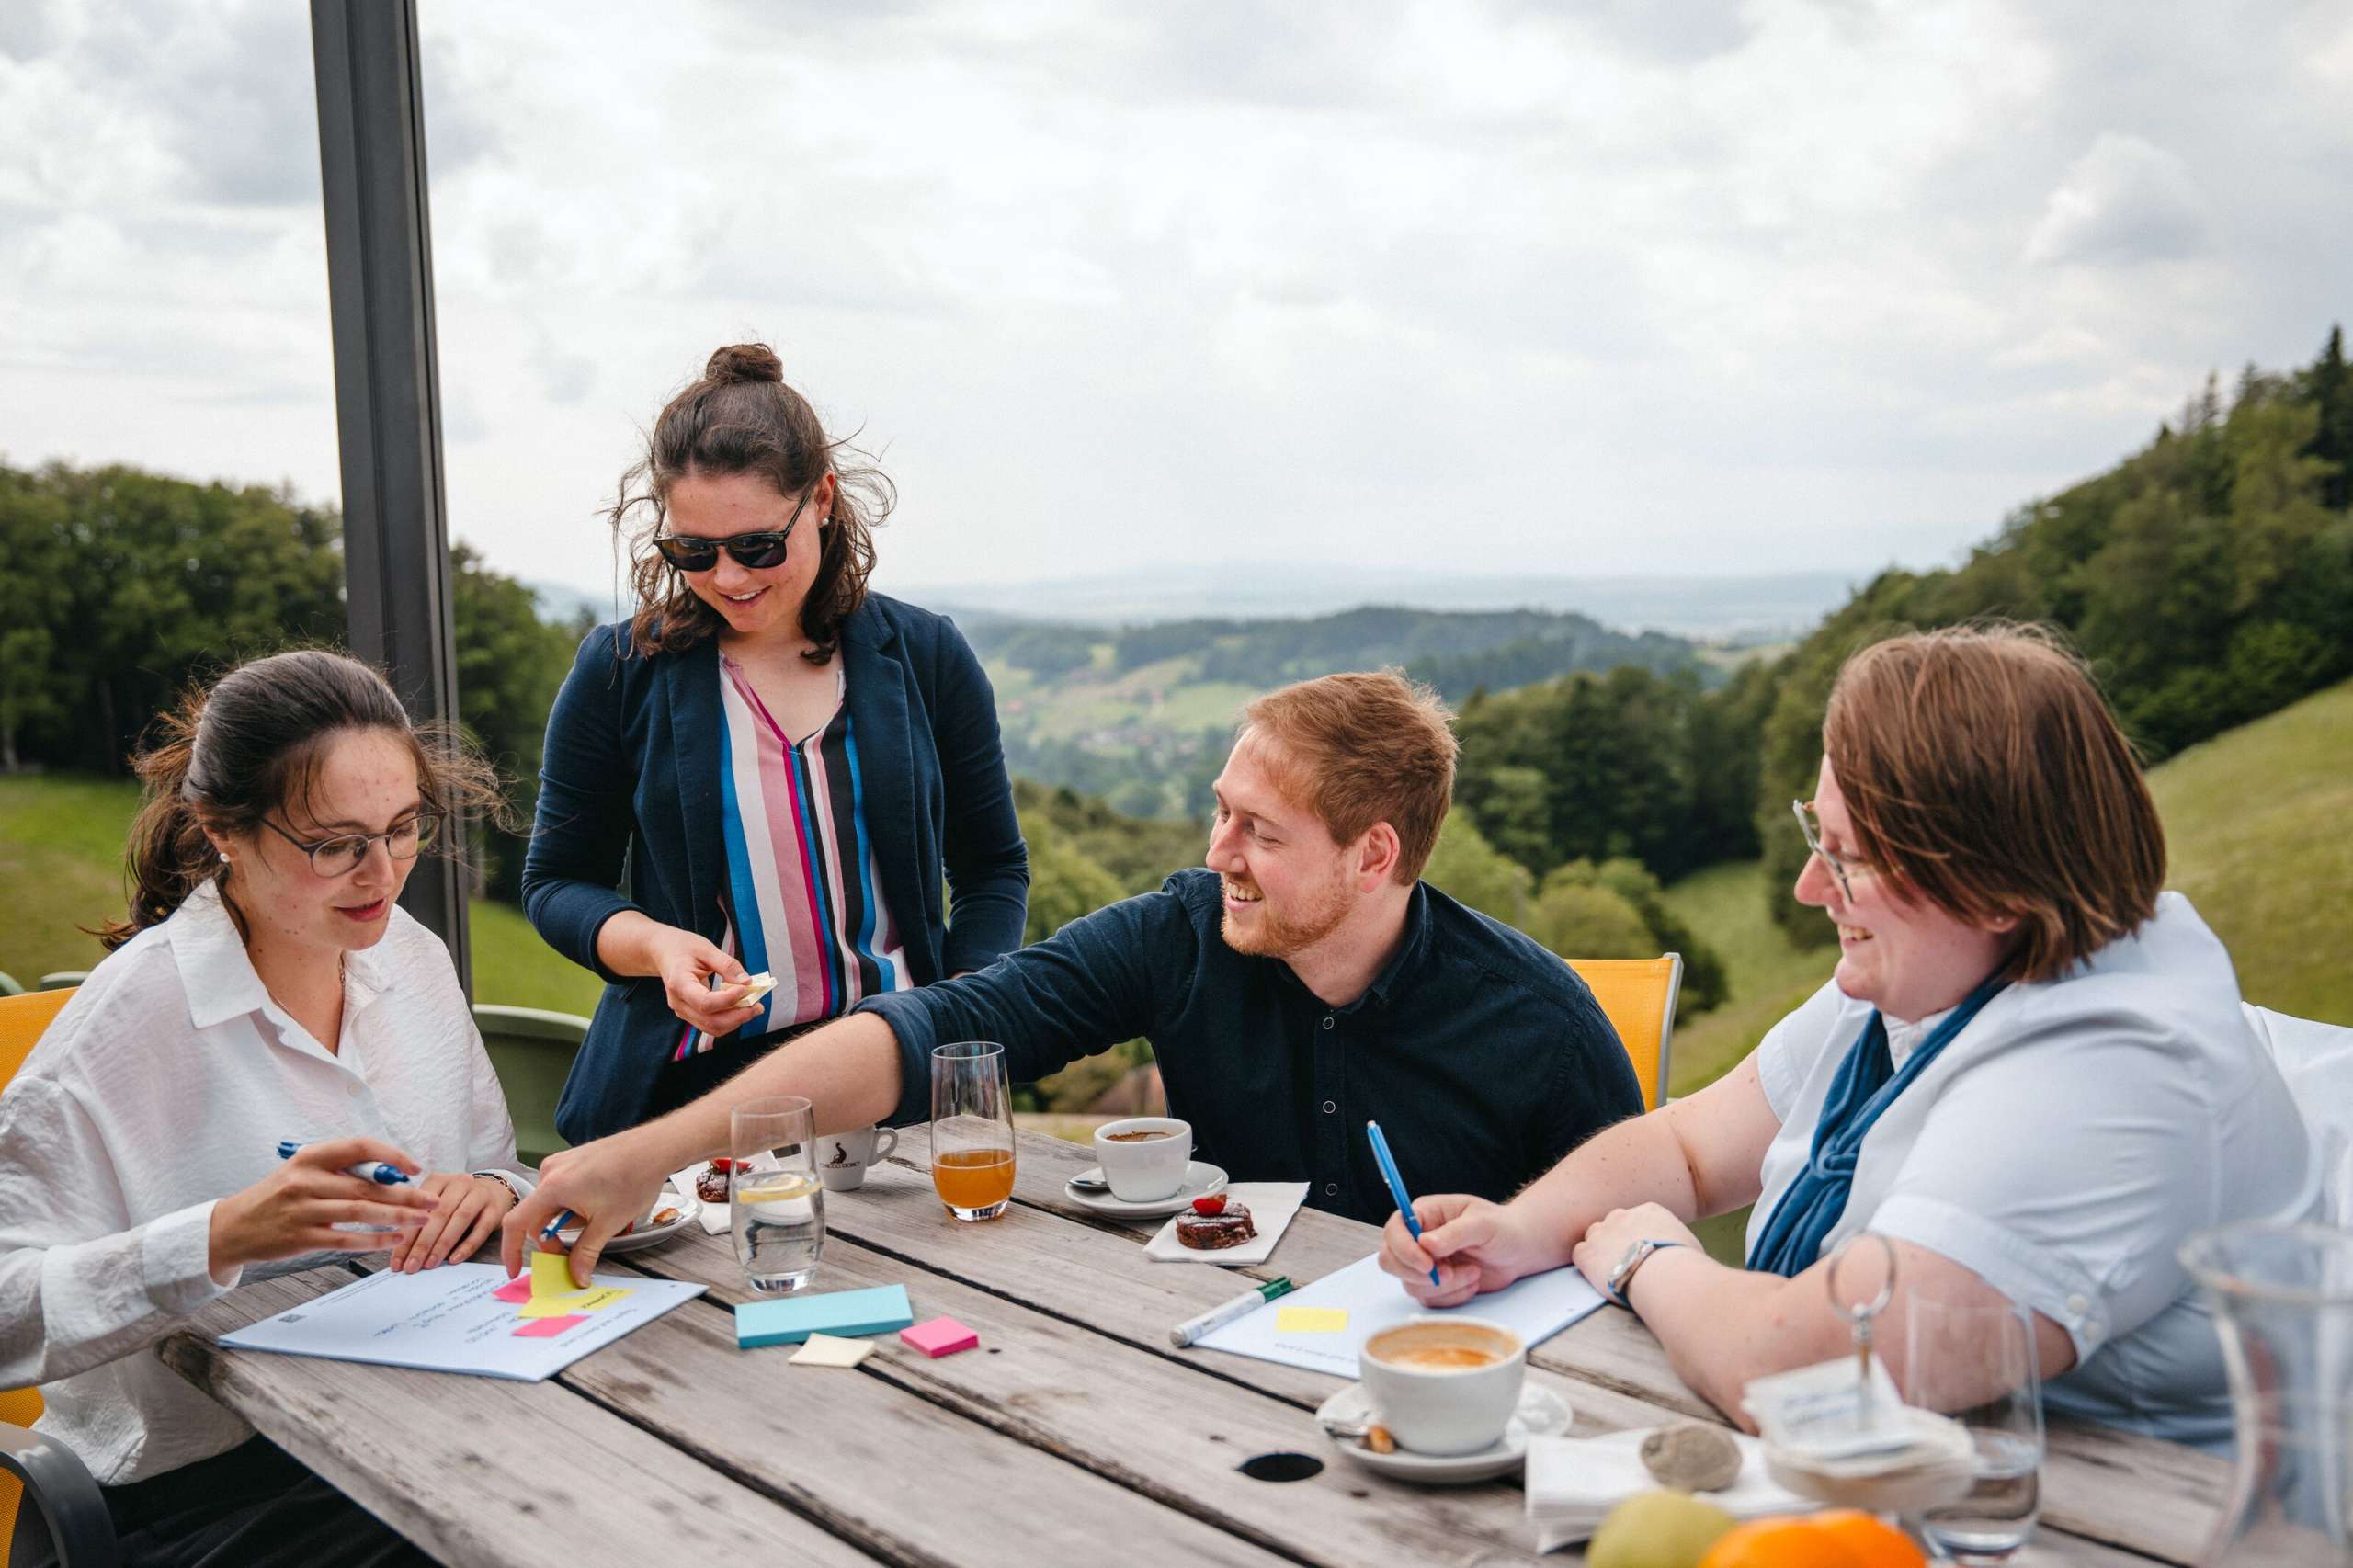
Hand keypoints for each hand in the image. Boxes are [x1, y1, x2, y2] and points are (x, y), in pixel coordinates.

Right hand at [208, 1136, 437, 1277]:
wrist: (233, 1227)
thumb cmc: (278, 1196)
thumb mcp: (302, 1171)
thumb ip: (340, 1170)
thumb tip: (391, 1174)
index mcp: (311, 1157)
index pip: (360, 1147)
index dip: (392, 1155)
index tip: (416, 1168)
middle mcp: (306, 1180)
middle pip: (368, 1185)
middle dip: (406, 1194)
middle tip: (432, 1201)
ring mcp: (303, 1209)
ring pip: (361, 1211)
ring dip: (397, 1217)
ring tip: (422, 1220)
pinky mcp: (301, 1238)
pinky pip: (346, 1238)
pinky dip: (374, 1240)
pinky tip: (394, 1240)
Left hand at [388, 1173, 514, 1272]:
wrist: (495, 1190)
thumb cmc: (457, 1201)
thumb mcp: (436, 1201)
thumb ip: (419, 1218)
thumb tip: (400, 1253)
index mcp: (438, 1180)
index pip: (418, 1208)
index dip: (406, 1236)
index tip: (396, 1261)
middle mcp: (459, 1183)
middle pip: (439, 1214)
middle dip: (422, 1244)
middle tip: (411, 1266)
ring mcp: (479, 1194)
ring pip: (459, 1219)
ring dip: (442, 1245)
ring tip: (429, 1265)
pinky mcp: (496, 1208)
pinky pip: (481, 1229)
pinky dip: (467, 1245)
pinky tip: (454, 1259)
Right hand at [501, 1132, 667, 1288]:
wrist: (656, 1147)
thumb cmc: (634, 1179)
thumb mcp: (607, 1223)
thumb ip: (585, 1253)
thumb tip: (576, 1277)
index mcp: (552, 1187)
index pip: (516, 1223)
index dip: (511, 1250)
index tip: (516, 1269)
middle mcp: (550, 1171)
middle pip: (535, 1216)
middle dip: (551, 1239)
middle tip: (571, 1255)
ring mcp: (561, 1162)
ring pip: (551, 1204)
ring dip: (566, 1221)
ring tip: (596, 1220)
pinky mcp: (572, 1159)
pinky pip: (561, 1189)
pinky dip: (571, 1205)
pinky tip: (597, 1206)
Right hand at [648, 925, 760, 1037]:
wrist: (663, 952)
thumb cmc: (683, 947)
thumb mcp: (706, 948)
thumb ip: (727, 965)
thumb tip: (747, 982)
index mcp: (678, 983)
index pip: (705, 1002)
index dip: (728, 1000)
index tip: (746, 989)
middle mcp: (678, 1002)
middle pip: (710, 1021)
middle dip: (738, 1016)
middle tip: (758, 1005)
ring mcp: (683, 1011)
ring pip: (712, 1027)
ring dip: (736, 1021)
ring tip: (754, 1007)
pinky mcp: (690, 1014)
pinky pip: (711, 1024)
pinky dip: (729, 1020)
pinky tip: (742, 1008)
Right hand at [1378, 1194, 1550, 1307]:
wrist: (1519, 1250)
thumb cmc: (1501, 1228)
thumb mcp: (1482, 1224)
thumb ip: (1454, 1232)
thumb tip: (1425, 1243)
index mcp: (1424, 1214)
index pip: (1395, 1230)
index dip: (1404, 1249)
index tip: (1427, 1264)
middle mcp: (1417, 1239)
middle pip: (1390, 1260)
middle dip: (1418, 1274)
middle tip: (1448, 1274)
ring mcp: (1424, 1264)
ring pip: (1411, 1284)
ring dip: (1444, 1286)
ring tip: (1472, 1272)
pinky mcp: (1434, 1285)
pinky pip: (1429, 1299)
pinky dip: (1453, 1296)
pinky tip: (1472, 1282)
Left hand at [1570, 1202, 1704, 1297]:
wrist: (1667, 1277)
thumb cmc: (1686, 1267)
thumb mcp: (1689, 1246)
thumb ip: (1676, 1243)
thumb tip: (1681, 1256)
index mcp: (1649, 1211)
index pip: (1636, 1218)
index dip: (1636, 1235)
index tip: (1641, 1250)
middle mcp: (1623, 1215)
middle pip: (1612, 1223)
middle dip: (1616, 1239)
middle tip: (1624, 1260)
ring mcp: (1603, 1232)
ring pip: (1593, 1236)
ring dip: (1599, 1250)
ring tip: (1611, 1270)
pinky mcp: (1588, 1253)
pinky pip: (1579, 1253)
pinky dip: (1586, 1264)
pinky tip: (1597, 1276)